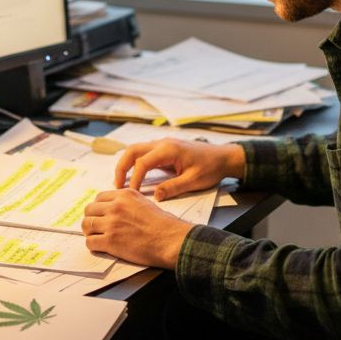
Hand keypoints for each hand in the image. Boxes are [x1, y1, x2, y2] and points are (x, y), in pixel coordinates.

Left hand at [82, 189, 192, 268]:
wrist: (170, 240)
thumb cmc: (163, 225)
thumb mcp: (144, 203)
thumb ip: (127, 203)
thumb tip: (114, 208)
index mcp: (124, 195)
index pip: (99, 198)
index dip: (98, 208)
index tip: (101, 215)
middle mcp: (116, 206)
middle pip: (89, 210)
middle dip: (91, 219)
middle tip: (96, 227)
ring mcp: (112, 224)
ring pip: (87, 225)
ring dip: (90, 232)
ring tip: (96, 237)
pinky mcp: (110, 241)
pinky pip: (90, 242)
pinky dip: (93, 245)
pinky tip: (100, 247)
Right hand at [114, 138, 245, 199]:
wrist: (223, 157)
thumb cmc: (211, 168)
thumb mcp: (193, 181)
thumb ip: (173, 188)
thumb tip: (155, 196)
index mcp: (169, 149)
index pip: (142, 163)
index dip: (134, 179)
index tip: (131, 194)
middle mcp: (163, 143)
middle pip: (133, 150)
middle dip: (121, 167)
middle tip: (117, 186)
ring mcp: (163, 144)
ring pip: (137, 150)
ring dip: (127, 164)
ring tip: (122, 182)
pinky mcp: (165, 149)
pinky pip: (145, 153)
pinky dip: (135, 163)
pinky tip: (134, 177)